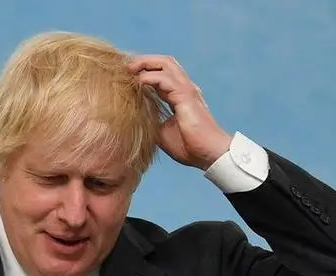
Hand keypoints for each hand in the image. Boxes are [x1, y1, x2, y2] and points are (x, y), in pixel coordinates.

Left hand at [129, 55, 232, 170]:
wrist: (208, 154)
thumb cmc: (189, 146)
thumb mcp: (162, 133)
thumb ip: (151, 121)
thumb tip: (134, 120)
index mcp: (179, 95)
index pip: (162, 74)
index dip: (145, 71)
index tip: (127, 76)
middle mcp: (185, 88)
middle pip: (165, 62)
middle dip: (144, 61)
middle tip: (126, 67)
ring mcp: (187, 90)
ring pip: (166, 64)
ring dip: (146, 63)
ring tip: (130, 69)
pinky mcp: (186, 96)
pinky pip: (166, 79)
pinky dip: (151, 77)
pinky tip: (139, 81)